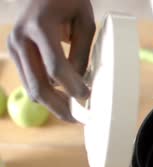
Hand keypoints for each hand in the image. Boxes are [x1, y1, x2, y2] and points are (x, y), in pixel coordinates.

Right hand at [7, 0, 94, 121]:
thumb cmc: (69, 1)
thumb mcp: (84, 21)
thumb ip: (82, 52)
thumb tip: (81, 82)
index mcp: (40, 26)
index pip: (56, 67)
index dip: (72, 86)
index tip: (87, 97)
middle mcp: (21, 38)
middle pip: (39, 84)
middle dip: (59, 106)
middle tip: (78, 118)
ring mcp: (13, 46)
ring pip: (31, 87)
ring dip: (52, 103)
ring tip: (72, 112)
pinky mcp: (14, 52)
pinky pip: (29, 80)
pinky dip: (45, 93)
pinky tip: (61, 99)